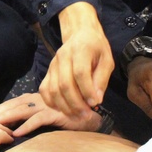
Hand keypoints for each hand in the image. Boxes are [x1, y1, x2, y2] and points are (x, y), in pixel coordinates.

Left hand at [0, 93, 102, 136]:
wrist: (90, 118)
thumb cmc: (65, 119)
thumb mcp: (43, 118)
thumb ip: (29, 120)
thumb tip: (10, 130)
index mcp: (32, 99)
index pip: (8, 104)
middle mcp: (36, 99)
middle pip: (10, 105)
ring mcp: (46, 105)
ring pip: (20, 110)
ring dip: (5, 119)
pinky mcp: (56, 113)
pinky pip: (38, 119)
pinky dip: (26, 126)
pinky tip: (16, 133)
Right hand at [39, 3, 112, 119]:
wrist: (80, 35)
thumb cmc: (96, 49)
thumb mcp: (107, 60)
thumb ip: (102, 79)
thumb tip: (96, 100)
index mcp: (80, 50)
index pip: (80, 72)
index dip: (86, 90)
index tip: (95, 103)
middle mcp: (62, 56)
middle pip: (64, 84)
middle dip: (76, 104)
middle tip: (87, 115)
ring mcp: (52, 64)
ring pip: (53, 90)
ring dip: (65, 107)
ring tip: (77, 116)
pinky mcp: (47, 72)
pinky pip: (44, 90)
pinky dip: (52, 103)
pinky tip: (63, 110)